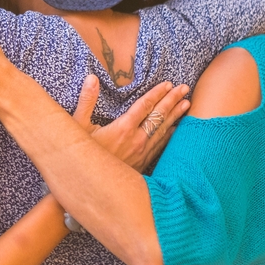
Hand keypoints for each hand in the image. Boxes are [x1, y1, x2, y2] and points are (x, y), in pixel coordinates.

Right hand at [71, 75, 189, 172]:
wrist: (88, 185)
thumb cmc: (80, 156)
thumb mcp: (78, 126)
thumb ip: (87, 101)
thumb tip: (91, 78)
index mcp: (123, 128)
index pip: (145, 105)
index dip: (157, 93)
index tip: (168, 84)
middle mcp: (136, 140)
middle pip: (159, 116)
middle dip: (172, 100)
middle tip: (184, 88)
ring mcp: (141, 153)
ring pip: (163, 131)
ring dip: (175, 116)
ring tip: (187, 104)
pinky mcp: (142, 164)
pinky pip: (160, 147)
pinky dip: (170, 135)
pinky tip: (176, 130)